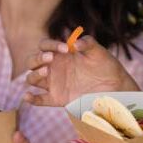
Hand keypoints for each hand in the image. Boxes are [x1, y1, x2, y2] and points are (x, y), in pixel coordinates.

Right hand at [24, 36, 138, 106]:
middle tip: (51, 58)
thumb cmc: (106, 66)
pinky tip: (28, 96)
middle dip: (37, 58)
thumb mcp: (99, 52)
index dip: (50, 45)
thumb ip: (89, 43)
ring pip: (32, 78)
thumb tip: (75, 43)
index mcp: (61, 54)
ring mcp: (54, 83)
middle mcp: (54, 67)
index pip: (45, 45)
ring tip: (46, 72)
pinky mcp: (57, 98)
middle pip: (32, 61)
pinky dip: (31, 98)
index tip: (65, 49)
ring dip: (34, 74)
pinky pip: (39, 99)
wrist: (114, 87)